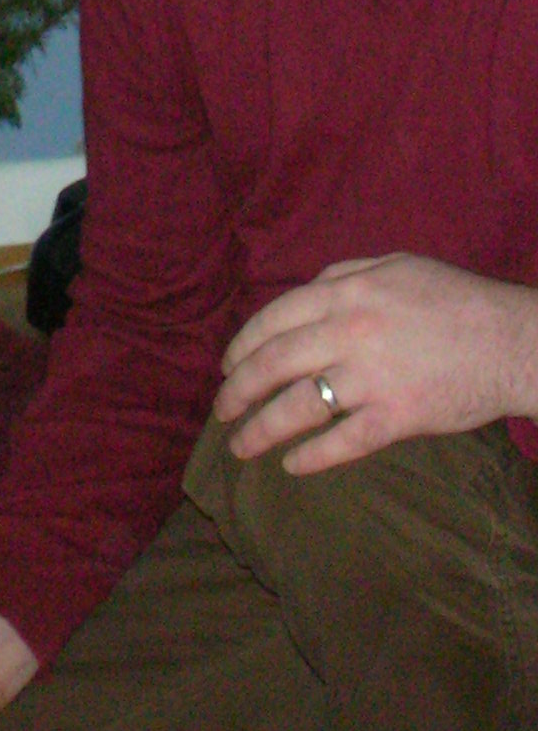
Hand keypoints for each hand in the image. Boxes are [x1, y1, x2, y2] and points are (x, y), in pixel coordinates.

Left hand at [212, 254, 537, 472]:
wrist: (513, 341)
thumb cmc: (456, 300)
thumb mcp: (394, 266)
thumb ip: (344, 276)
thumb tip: (307, 292)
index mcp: (344, 294)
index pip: (272, 320)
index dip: (241, 346)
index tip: (227, 367)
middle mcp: (347, 334)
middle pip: (272, 364)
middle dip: (237, 390)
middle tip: (222, 410)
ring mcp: (370, 378)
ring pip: (296, 407)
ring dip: (260, 429)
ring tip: (240, 445)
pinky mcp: (396, 417)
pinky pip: (342, 442)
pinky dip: (311, 457)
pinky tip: (292, 465)